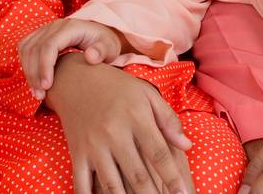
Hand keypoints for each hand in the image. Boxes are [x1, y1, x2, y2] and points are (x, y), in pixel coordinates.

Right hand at [19, 17, 126, 97]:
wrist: (100, 35)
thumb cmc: (105, 43)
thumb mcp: (109, 47)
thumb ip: (102, 51)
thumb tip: (90, 56)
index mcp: (70, 27)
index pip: (49, 45)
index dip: (44, 66)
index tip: (47, 87)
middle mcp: (55, 25)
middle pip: (34, 48)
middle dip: (34, 73)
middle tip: (40, 95)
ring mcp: (45, 29)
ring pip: (26, 48)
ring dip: (28, 71)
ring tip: (37, 92)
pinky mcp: (40, 35)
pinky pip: (25, 48)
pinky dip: (26, 65)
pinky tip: (34, 82)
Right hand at [47, 53, 194, 193]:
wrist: (75, 79)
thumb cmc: (117, 88)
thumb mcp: (146, 94)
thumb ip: (168, 120)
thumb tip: (187, 146)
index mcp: (136, 117)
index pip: (159, 153)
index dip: (172, 177)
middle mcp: (114, 133)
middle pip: (137, 174)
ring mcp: (93, 145)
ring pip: (112, 185)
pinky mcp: (77, 153)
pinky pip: (82, 184)